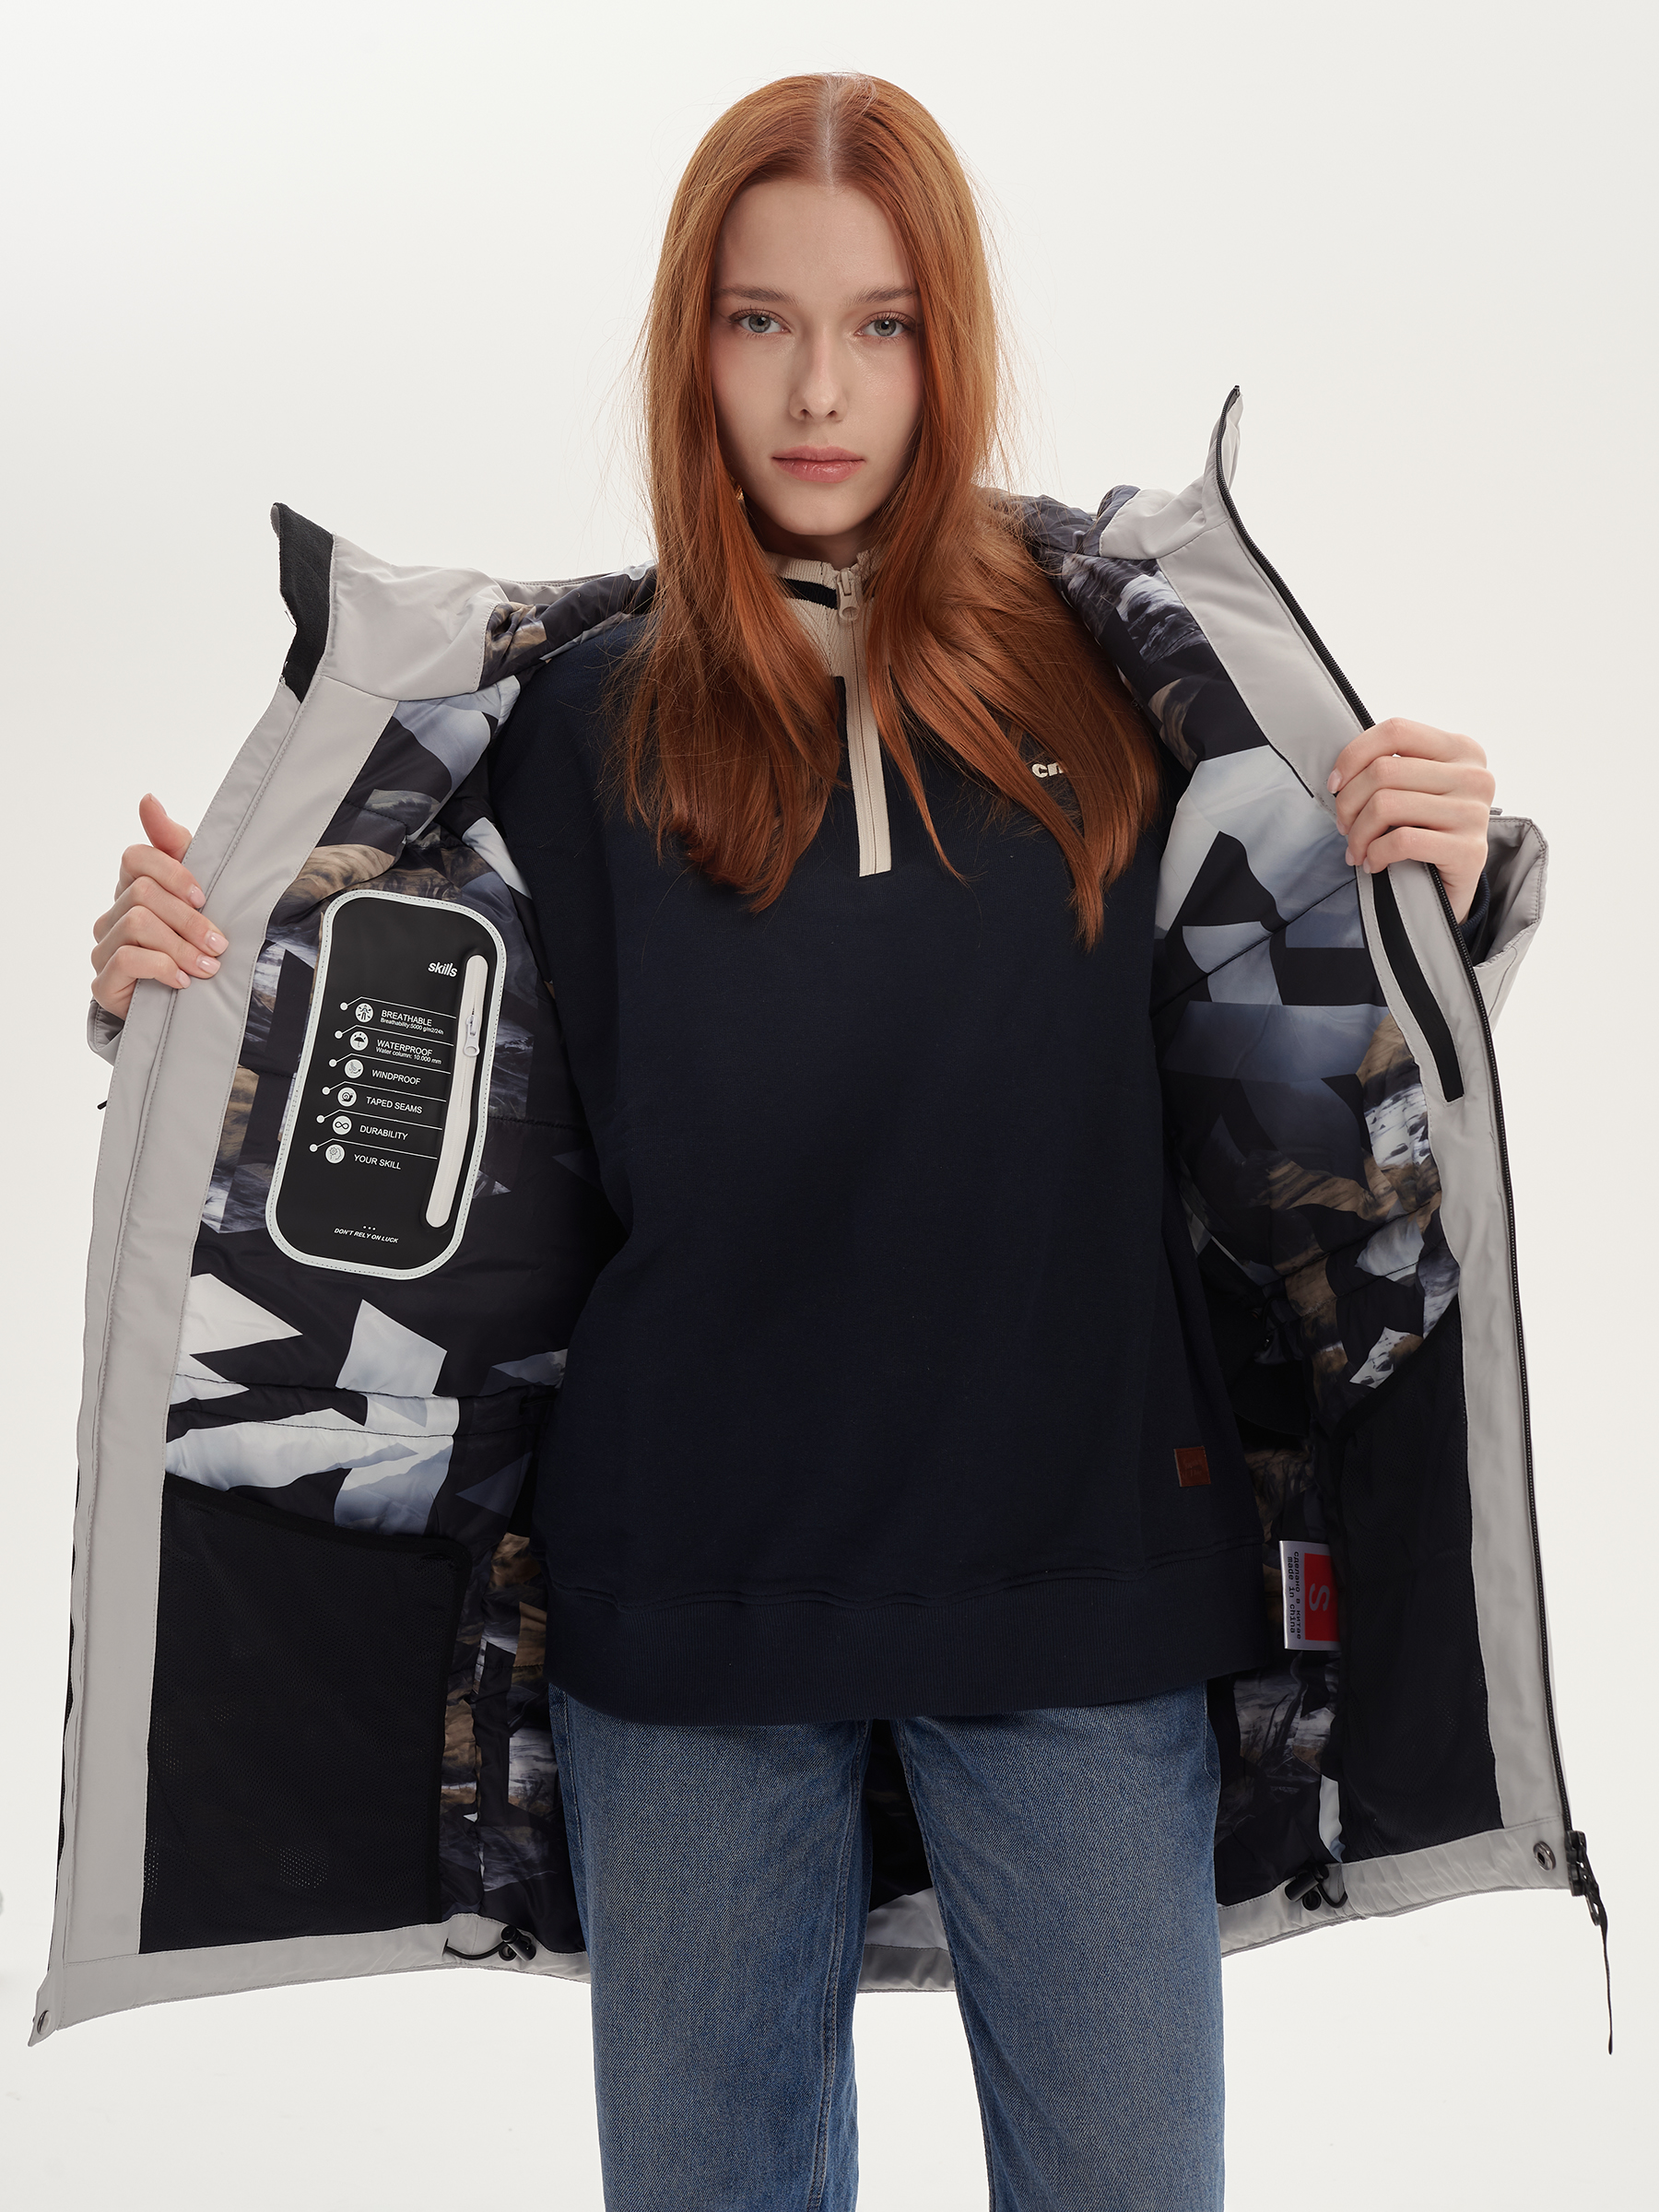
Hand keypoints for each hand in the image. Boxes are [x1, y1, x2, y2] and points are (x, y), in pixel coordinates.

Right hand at [91, 795, 229, 1019]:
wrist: (191, 1007)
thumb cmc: (197, 943)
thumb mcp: (198, 893)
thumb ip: (174, 844)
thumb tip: (147, 798)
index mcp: (132, 887)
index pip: (136, 856)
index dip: (173, 872)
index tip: (205, 896)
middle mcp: (112, 914)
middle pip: (143, 893)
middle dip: (188, 919)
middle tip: (218, 943)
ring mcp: (104, 947)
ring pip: (138, 924)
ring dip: (181, 946)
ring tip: (208, 967)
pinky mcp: (104, 982)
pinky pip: (127, 959)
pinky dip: (161, 967)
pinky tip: (182, 981)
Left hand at [1328, 718, 1493, 923]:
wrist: (1452, 888)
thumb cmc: (1424, 831)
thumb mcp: (1414, 788)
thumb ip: (1391, 769)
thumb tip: (1340, 775)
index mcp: (1461, 749)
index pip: (1396, 731)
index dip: (1354, 755)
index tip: (1335, 784)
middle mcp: (1474, 776)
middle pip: (1384, 771)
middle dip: (1348, 802)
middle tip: (1343, 826)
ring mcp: (1474, 813)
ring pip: (1387, 805)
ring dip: (1358, 833)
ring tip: (1356, 849)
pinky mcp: (1468, 850)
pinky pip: (1401, 841)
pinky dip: (1375, 854)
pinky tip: (1373, 863)